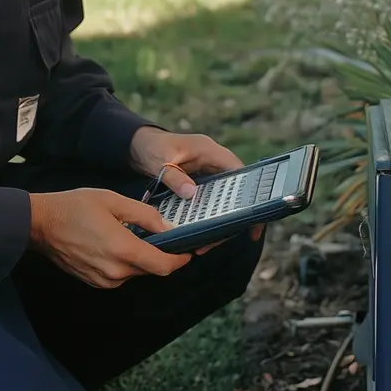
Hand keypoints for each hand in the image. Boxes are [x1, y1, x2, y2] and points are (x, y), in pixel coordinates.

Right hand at [28, 187, 191, 288]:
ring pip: (135, 273)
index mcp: (123, 250)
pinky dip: (125, 263)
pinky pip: (120, 276)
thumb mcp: (114, 201)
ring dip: (140, 259)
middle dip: (160, 255)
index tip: (188, 251)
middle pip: (151, 269)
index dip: (180, 260)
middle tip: (163, 237)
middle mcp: (115, 271)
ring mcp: (103, 279)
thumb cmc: (74, 207)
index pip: (163, 266)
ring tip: (135, 237)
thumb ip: (144, 215)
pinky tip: (116, 244)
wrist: (40, 224)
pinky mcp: (94, 282)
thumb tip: (168, 226)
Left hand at [128, 126, 264, 244]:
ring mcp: (207, 174)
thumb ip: (174, 177)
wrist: (137, 145)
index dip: (251, 196)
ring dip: (217, 222)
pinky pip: (209, 202)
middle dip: (231, 218)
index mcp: (211, 151)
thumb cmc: (150, 146)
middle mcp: (213, 162)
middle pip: (234, 193)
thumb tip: (192, 194)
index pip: (241, 174)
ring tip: (204, 245)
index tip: (253, 220)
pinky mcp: (198, 183)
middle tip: (219, 241)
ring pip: (222, 201)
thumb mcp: (160, 161)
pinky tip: (197, 234)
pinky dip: (205, 218)